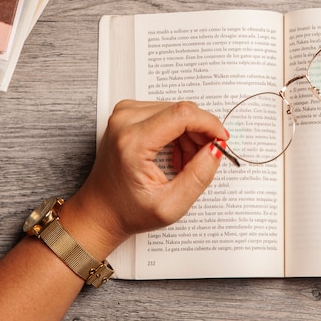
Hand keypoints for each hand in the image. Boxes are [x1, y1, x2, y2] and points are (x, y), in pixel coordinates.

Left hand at [61, 100, 228, 257]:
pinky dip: (177, 130)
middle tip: (200, 160)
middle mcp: (125, 120)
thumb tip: (217, 148)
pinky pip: (166, 111)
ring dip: (189, 133)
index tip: (222, 140)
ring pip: (176, 110)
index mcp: (132, 142)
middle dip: (200, 133)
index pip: (182, 114)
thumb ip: (199, 176)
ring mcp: (124, 113)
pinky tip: (174, 152)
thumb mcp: (171, 206)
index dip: (209, 124)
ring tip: (184, 162)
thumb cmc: (129, 211)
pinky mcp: (127, 111)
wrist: (99, 210)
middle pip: (182, 110)